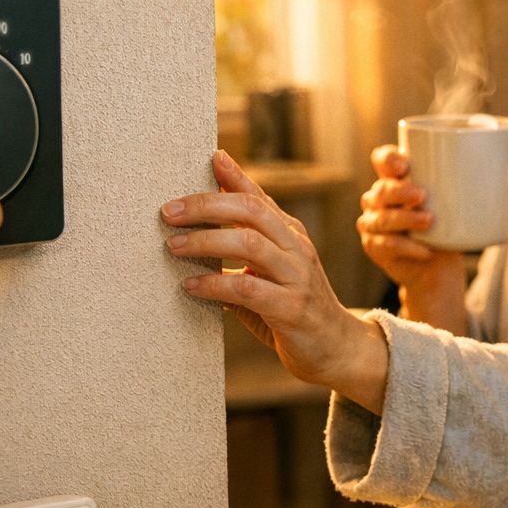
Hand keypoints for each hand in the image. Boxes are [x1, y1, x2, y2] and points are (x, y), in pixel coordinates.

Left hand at [163, 150, 388, 412]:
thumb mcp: (270, 273)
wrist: (338, 349)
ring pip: (249, 244)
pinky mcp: (292, 308)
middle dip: (206, 206)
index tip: (209, 159)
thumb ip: (241, 252)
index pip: (258, 197)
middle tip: (169, 212)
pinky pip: (247, 289)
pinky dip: (215, 284)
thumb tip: (193, 232)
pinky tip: (191, 285)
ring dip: (205, 241)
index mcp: (291, 234)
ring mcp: (297, 276)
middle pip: (250, 211)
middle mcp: (296, 248)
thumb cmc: (293, 308)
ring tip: (173, 245)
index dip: (235, 176)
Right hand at [356, 145, 466, 329]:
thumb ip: (492, 177)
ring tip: (430, 220)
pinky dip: (406, 247)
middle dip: (399, 190)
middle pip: (381, 189)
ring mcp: (374, 223)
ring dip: (404, 218)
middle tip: (423, 195)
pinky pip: (385, 245)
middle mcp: (379, 198)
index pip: (382, 160)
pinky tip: (423, 249)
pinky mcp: (375, 247)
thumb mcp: (467, 200)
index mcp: (397, 178)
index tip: (406, 165)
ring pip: (382, 218)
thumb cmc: (449, 225)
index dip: (388, 159)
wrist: (438, 267)